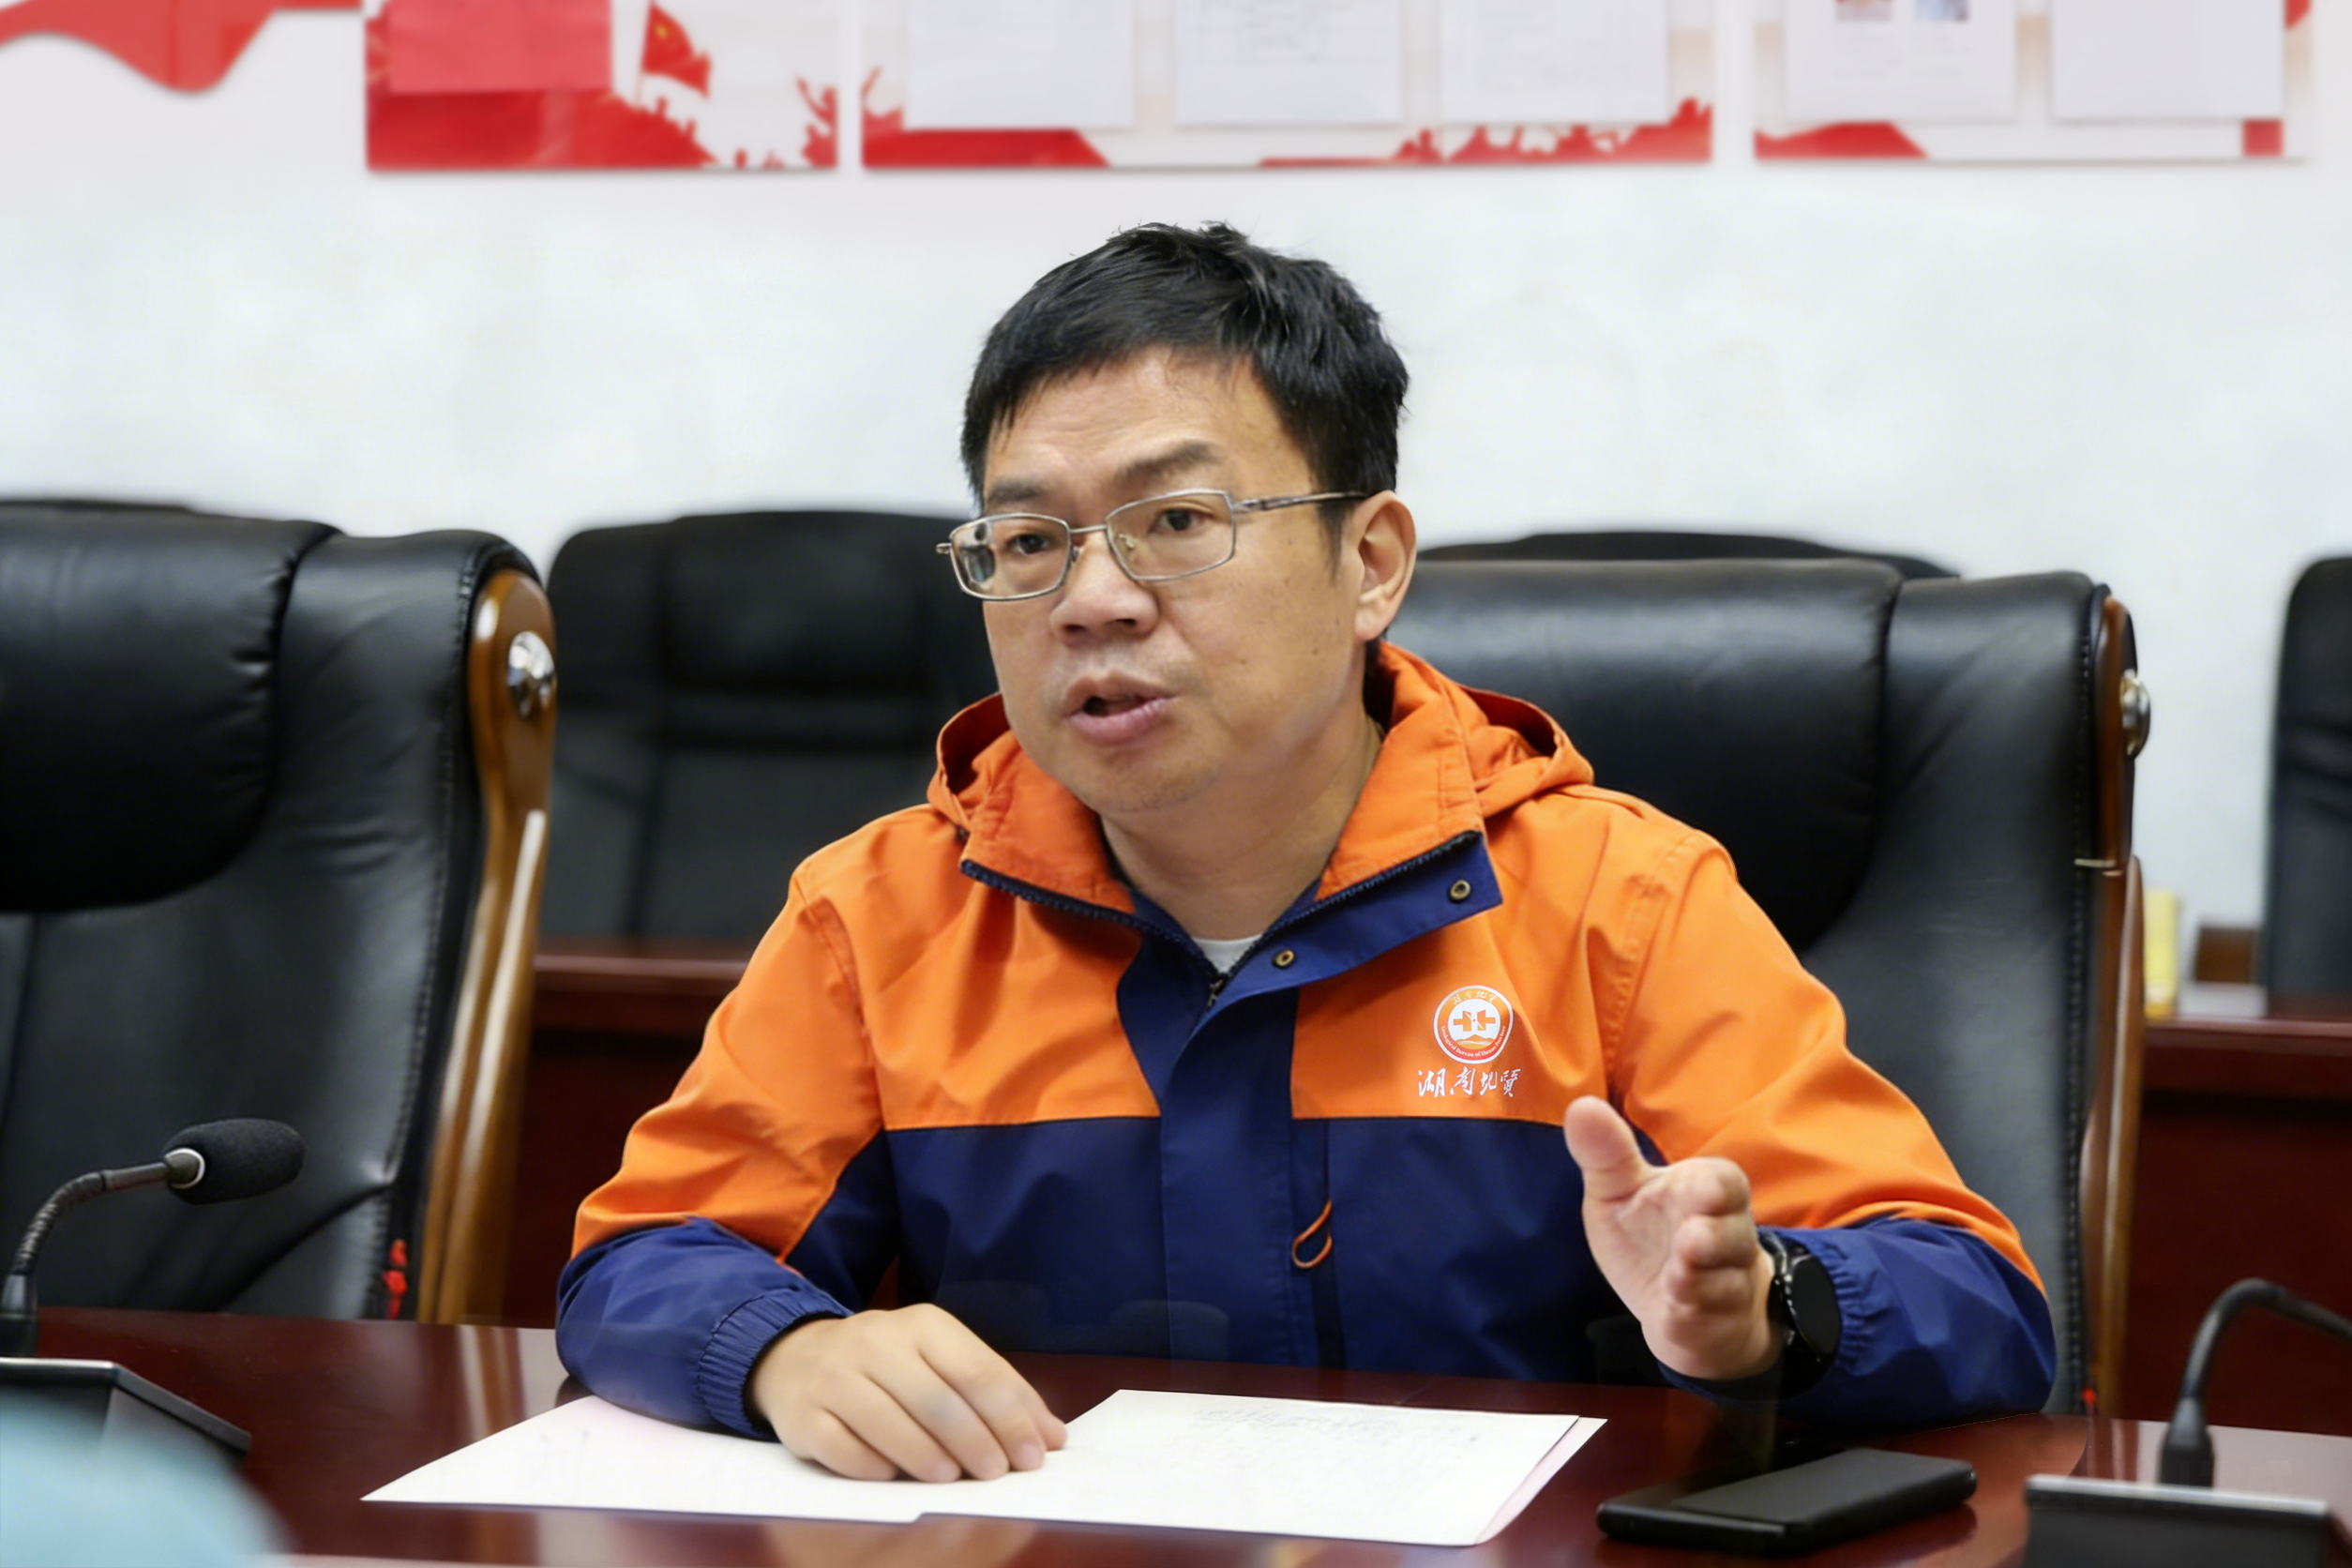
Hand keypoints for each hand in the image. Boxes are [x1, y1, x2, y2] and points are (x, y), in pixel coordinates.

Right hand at [749, 1303, 1067, 1481]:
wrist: (797, 1357)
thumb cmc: (887, 1365)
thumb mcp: (941, 1360)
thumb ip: (995, 1393)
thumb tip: (1051, 1437)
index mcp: (922, 1325)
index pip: (976, 1370)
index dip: (1010, 1416)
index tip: (1034, 1455)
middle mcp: (876, 1342)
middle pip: (936, 1398)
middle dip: (975, 1440)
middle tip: (996, 1473)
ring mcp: (835, 1377)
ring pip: (888, 1421)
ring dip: (926, 1456)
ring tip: (952, 1478)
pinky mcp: (804, 1414)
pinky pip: (841, 1447)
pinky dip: (871, 1465)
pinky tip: (892, 1476)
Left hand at [1563, 1096, 1778, 1382]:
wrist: (1683, 1310)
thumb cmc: (1652, 1237)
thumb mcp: (1620, 1193)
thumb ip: (1606, 1154)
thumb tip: (1580, 1106)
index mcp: (1707, 1195)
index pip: (1725, 1182)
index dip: (1713, 1188)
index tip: (1699, 1189)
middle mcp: (1726, 1238)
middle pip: (1734, 1232)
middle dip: (1716, 1235)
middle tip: (1691, 1237)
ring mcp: (1725, 1283)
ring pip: (1727, 1280)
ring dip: (1702, 1277)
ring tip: (1679, 1273)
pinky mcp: (1714, 1323)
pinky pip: (1710, 1317)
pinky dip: (1693, 1311)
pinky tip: (1674, 1303)